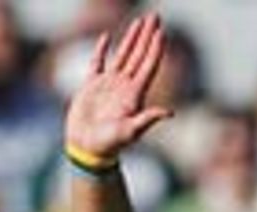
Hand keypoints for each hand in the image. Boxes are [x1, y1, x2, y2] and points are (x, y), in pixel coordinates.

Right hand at [64, 11, 171, 161]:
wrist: (86, 150)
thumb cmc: (108, 145)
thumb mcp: (130, 132)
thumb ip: (148, 119)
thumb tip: (170, 112)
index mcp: (134, 95)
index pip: (149, 65)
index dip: (156, 48)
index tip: (162, 31)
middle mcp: (124, 87)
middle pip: (140, 55)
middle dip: (148, 35)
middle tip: (155, 16)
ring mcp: (108, 85)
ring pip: (123, 55)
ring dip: (132, 38)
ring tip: (140, 21)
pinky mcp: (91, 87)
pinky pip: (97, 63)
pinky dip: (101, 49)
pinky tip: (106, 37)